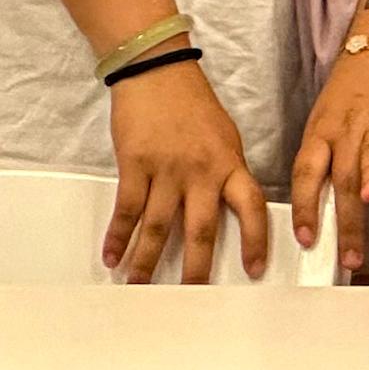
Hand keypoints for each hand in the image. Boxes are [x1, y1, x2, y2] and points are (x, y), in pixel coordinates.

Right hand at [103, 57, 270, 283]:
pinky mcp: (136, 164)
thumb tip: (230, 210)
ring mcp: (168, 168)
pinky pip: (128, 210)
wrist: (158, 69)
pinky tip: (112, 256)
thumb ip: (227, 172)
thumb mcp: (224, 136)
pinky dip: (118, 236)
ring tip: (141, 288)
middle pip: (203, 230)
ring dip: (148, 263)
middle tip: (191, 300)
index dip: (255, 240)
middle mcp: (202, 170)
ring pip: (160, 228)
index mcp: (229, 162)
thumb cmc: (192, 104)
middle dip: (197, 270)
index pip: (252, 206)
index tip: (256, 271)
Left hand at [291, 45, 368, 273]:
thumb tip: (321, 214)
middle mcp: (348, 128)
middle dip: (346, 219)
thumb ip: (326, 162)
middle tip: (350, 257)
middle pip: (342, 175)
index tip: (307, 239)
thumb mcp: (325, 121)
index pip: (306, 172)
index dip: (304, 206)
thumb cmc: (351, 93)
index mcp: (322, 132)